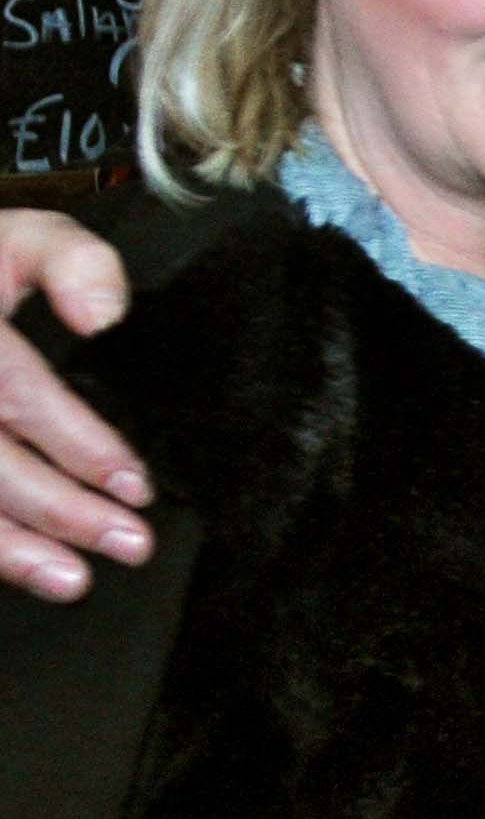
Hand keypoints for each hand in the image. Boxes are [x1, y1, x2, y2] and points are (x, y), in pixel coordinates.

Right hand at [0, 208, 150, 600]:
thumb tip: (105, 317)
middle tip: (130, 544)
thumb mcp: (20, 237)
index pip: (15, 392)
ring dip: (10, 547)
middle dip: (58, 509)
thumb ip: (72, 261)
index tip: (137, 484)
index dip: (77, 443)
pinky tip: (24, 569)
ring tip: (73, 581)